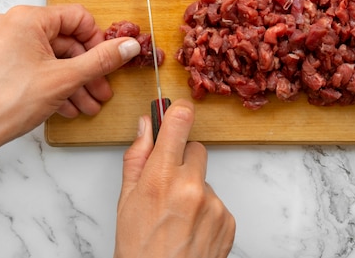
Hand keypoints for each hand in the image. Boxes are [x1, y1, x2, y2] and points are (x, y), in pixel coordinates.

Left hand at [0, 4, 139, 223]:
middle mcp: (14, 25)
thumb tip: (128, 46)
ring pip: (52, 58)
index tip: (108, 62)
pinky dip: (54, 84)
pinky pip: (35, 67)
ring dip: (74, 82)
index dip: (98, 41)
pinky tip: (66, 107)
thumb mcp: (64, 79)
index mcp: (28, 19)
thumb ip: (101, 60)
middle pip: (66, 41)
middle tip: (101, 92)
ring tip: (88, 106)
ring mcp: (4, 44)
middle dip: (87, 70)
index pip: (78, 18)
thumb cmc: (5, 102)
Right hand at [115, 99, 234, 257]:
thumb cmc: (139, 248)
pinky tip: (190, 228)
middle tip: (167, 184)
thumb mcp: (126, 200)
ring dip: (193, 189)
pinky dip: (206, 210)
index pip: (178, 124)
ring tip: (177, 217)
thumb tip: (145, 126)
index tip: (178, 110)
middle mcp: (192, 188)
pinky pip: (218, 201)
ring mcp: (214, 205)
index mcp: (162, 179)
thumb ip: (137, 158)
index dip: (178, 112)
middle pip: (196, 150)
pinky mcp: (228, 220)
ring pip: (205, 179)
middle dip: (182, 160)